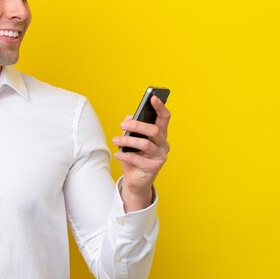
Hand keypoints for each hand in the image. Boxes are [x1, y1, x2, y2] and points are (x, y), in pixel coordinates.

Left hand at [112, 95, 170, 211]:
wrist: (135, 180)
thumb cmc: (134, 157)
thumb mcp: (131, 140)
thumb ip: (132, 128)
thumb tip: (129, 118)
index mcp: (160, 134)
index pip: (164, 118)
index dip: (160, 107)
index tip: (153, 98)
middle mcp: (163, 144)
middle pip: (153, 130)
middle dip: (137, 126)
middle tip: (122, 125)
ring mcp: (160, 156)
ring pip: (145, 144)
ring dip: (127, 141)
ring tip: (115, 141)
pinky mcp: (154, 167)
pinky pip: (138, 158)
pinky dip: (125, 155)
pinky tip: (117, 154)